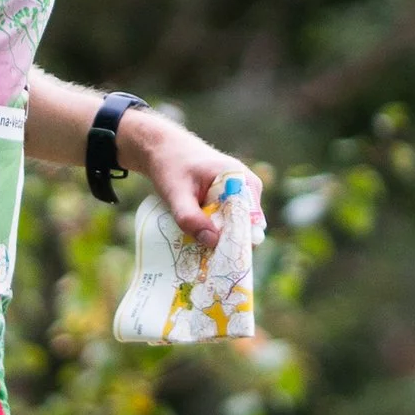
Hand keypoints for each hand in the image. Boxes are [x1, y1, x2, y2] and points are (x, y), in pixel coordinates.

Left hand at [120, 110, 260, 250]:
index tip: (222, 263)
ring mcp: (240, 194)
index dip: (239, 244)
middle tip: (208, 265)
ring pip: (237, 228)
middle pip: (247, 227)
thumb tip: (212, 242)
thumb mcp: (175, 192)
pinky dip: (216, 234)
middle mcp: (247, 188)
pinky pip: (228, 223)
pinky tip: (200, 245)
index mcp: (242, 180)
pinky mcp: (229, 201)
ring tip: (201, 258)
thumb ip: (190, 217)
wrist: (163, 149)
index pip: (251, 221)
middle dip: (229, 247)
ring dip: (221, 242)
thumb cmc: (170, 165)